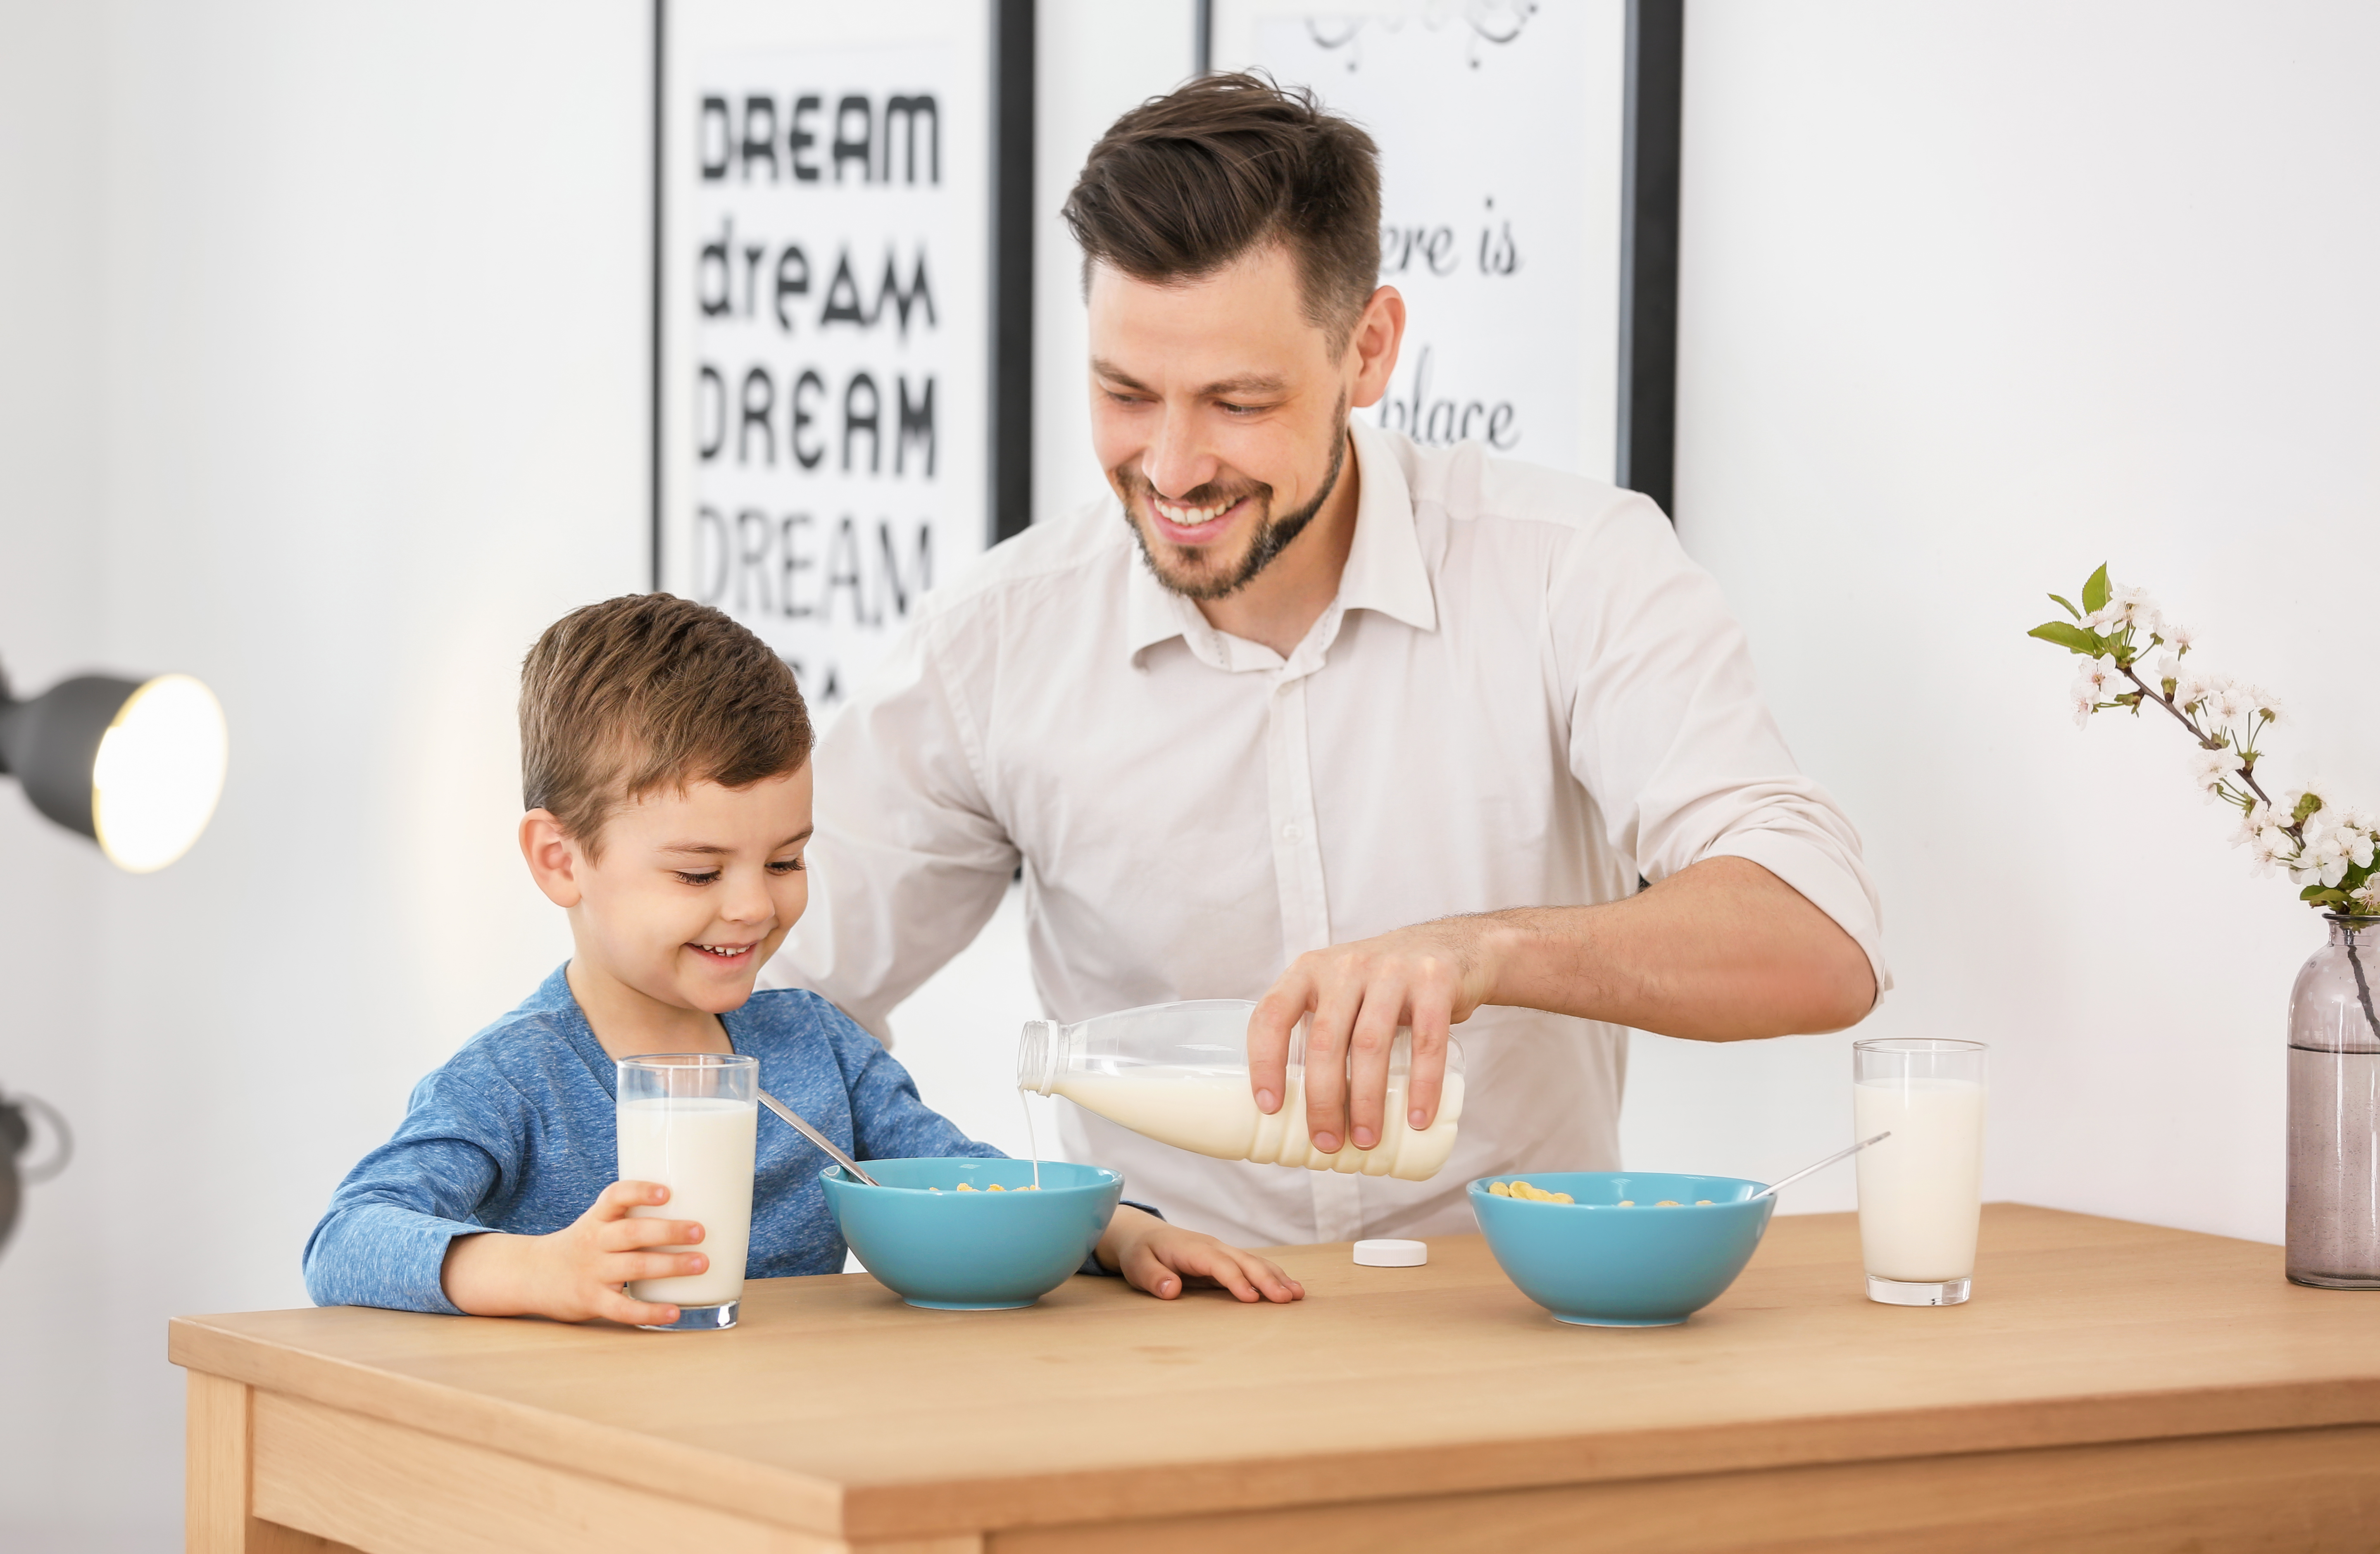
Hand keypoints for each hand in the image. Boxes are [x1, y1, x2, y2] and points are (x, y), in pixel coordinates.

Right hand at [441, 1180, 707, 1325]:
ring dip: (671, 1266)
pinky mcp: (592, 1301)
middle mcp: (595, 1242)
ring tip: (702, 1263)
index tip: (667, 1192)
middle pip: (632, 1233)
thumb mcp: (597, 1223)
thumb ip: (630, 1215)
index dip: (640, 1192)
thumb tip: (691, 1202)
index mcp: (597, 1218)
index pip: (616, 1196)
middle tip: (700, 1231)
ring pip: (634, 1268)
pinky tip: (674, 1311)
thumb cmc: (581, 1245)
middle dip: (669, 1231)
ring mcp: (593, 1272)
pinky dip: (650, 1311)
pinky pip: (623, 1308)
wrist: (532, 1275)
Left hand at [1096, 1206, 1303, 1303]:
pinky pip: (1253, 1266)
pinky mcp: (1226, 1260)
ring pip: (1254, 1262)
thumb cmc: (1141, 1252)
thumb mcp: (1138, 1265)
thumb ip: (1154, 1277)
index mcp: (1193, 1249)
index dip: (1236, 1280)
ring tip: (1297, 1295)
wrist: (1142, 1234)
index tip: (1251, 1298)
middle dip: (1267, 1279)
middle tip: (1288, 1298)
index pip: (1219, 1264)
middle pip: (1245, 1262)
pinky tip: (1288, 1288)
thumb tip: (1172, 1290)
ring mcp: (1222, 1252)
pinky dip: (1273, 1276)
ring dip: (1276, 1277)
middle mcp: (1213, 1247)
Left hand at [1247, 918, 1499, 1155]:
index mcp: (1310, 971)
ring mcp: (1392, 971)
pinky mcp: (1435, 981)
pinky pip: (1426, 1041)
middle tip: (1327, 1143)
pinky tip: (1417, 1119)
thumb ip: (1316, 1030)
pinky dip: (1422, 1085)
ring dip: (1366, 1100)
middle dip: (1322, 1100)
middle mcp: (1346, 966)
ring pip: (1370, 1044)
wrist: (1452, 947)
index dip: (1264, 1061)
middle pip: (1324, 1040)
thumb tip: (1294, 1113)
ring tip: (1365, 1140)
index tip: (1269, 1107)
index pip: (1272, 1014)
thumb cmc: (1381, 987)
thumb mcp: (1340, 992)